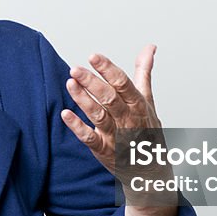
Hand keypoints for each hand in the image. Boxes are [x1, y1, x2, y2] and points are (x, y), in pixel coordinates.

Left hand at [61, 46, 160, 175]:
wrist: (150, 168)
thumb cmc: (147, 129)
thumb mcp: (148, 99)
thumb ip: (144, 72)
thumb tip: (149, 47)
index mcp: (138, 104)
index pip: (123, 83)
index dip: (108, 69)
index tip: (94, 56)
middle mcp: (128, 119)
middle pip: (110, 98)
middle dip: (92, 83)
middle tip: (75, 68)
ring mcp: (116, 135)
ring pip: (99, 116)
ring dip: (83, 100)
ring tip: (70, 83)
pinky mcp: (104, 150)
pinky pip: (90, 138)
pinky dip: (77, 127)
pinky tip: (65, 114)